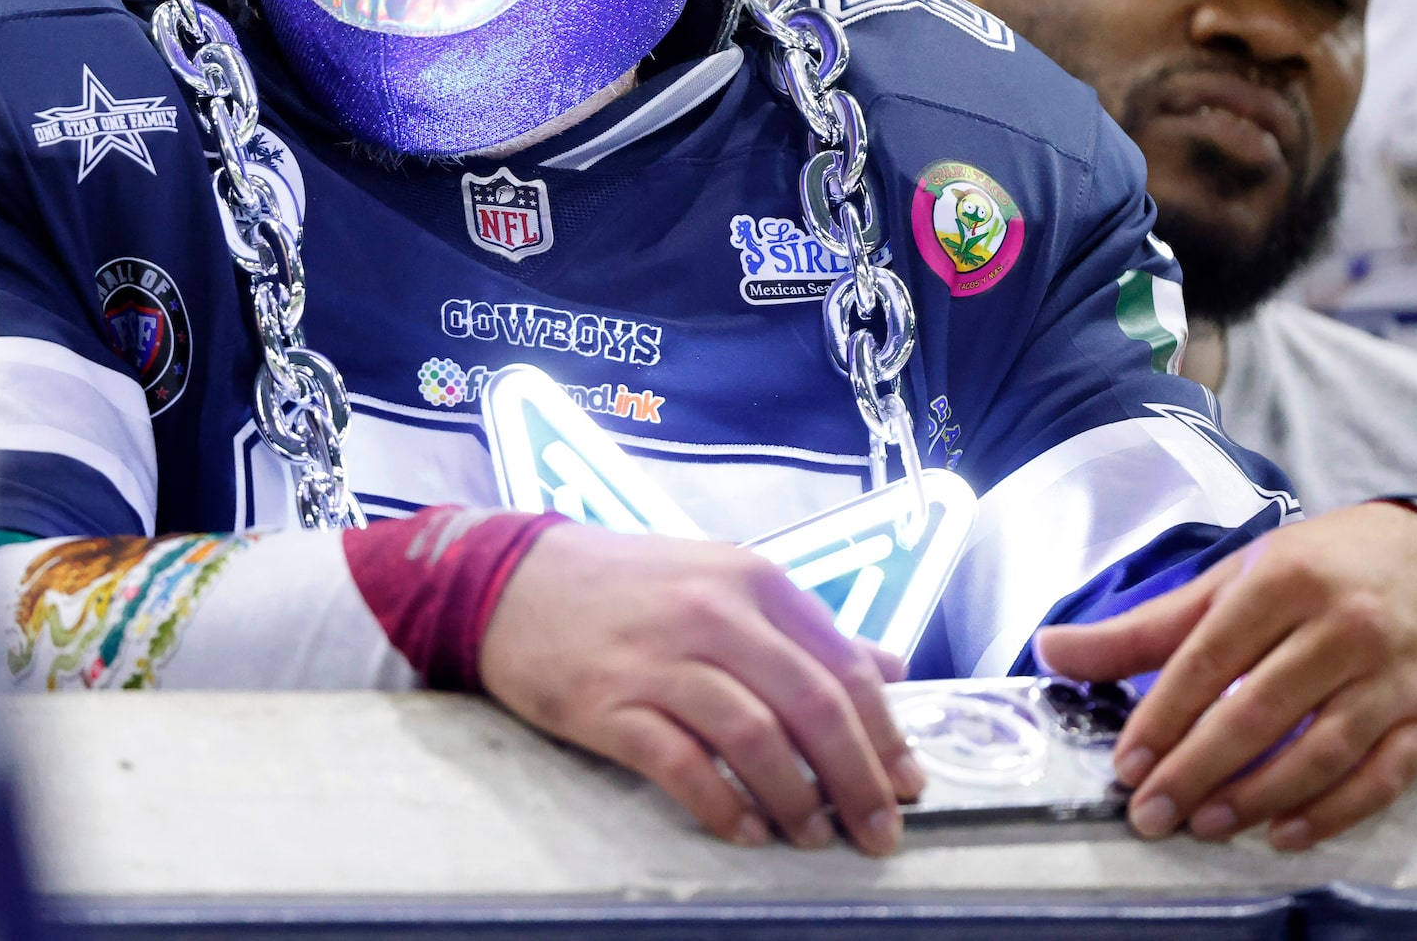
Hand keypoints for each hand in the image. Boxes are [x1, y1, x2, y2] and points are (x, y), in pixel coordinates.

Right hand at [479, 527, 921, 854]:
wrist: (508, 580)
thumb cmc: (626, 586)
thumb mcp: (722, 582)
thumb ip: (804, 628)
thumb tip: (892, 669)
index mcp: (751, 580)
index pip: (843, 664)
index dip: (885, 733)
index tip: (907, 783)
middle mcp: (712, 612)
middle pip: (811, 704)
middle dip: (858, 779)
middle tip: (877, 833)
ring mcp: (658, 657)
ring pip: (754, 737)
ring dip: (796, 798)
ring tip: (811, 836)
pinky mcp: (608, 702)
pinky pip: (682, 764)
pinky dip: (723, 805)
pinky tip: (745, 831)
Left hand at [1036, 502, 1416, 850]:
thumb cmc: (1318, 569)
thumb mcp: (1230, 580)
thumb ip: (1144, 627)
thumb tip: (1050, 651)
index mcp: (1282, 582)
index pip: (1209, 661)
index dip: (1163, 717)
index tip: (1126, 765)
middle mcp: (1344, 627)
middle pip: (1259, 711)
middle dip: (1197, 769)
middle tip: (1152, 812)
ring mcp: (1393, 676)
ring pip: (1321, 751)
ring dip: (1258, 797)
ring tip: (1205, 824)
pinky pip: (1382, 777)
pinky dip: (1333, 812)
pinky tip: (1283, 833)